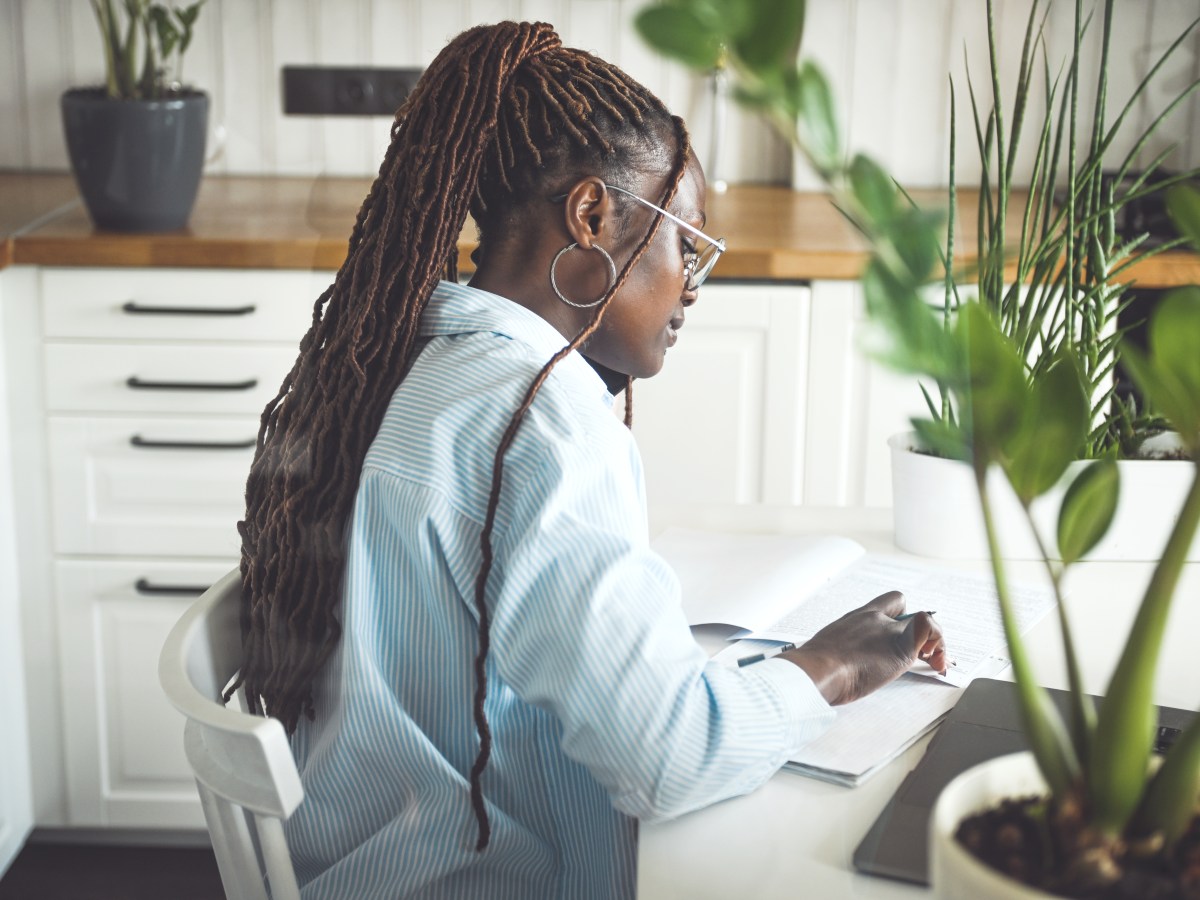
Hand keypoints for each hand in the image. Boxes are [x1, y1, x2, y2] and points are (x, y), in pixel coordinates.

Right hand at [778, 590, 947, 705]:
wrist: (819, 670)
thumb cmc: (816, 668)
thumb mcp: (825, 652)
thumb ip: (839, 652)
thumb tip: (834, 669)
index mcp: (855, 619)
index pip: (886, 603)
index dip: (899, 617)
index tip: (896, 638)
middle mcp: (873, 618)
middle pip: (905, 609)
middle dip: (916, 628)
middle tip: (921, 652)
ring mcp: (887, 630)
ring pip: (925, 621)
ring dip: (934, 640)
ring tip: (936, 661)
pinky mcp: (901, 646)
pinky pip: (929, 629)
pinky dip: (938, 641)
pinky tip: (937, 661)